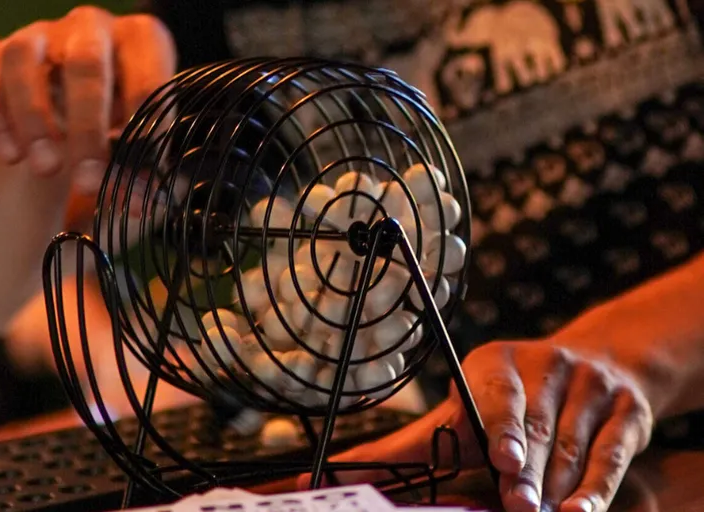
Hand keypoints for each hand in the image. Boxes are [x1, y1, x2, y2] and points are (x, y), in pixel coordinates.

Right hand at [0, 5, 175, 181]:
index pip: (148, 73)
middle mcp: (91, 26)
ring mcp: (39, 34)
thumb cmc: (116, 119)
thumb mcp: (134, 142)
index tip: (140, 163)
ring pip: (24, 60)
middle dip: (87, 128)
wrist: (66, 104)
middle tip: (88, 182)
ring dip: (34, 120)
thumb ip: (137, 170)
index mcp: (140, 40)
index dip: (146, 117)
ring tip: (46, 170)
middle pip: (86, 65)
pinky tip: (11, 157)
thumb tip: (139, 204)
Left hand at [298, 341, 653, 511]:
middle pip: (529, 426)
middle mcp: (543, 367)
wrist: (602, 363)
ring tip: (536, 510)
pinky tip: (576, 511)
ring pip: (566, 446)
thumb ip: (413, 445)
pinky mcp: (625, 413)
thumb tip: (329, 469)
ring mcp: (587, 387)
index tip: (496, 456)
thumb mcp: (466, 408)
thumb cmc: (512, 398)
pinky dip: (594, 487)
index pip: (486, 399)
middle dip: (521, 467)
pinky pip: (610, 455)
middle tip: (515, 498)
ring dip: (552, 483)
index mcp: (493, 364)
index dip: (493, 429)